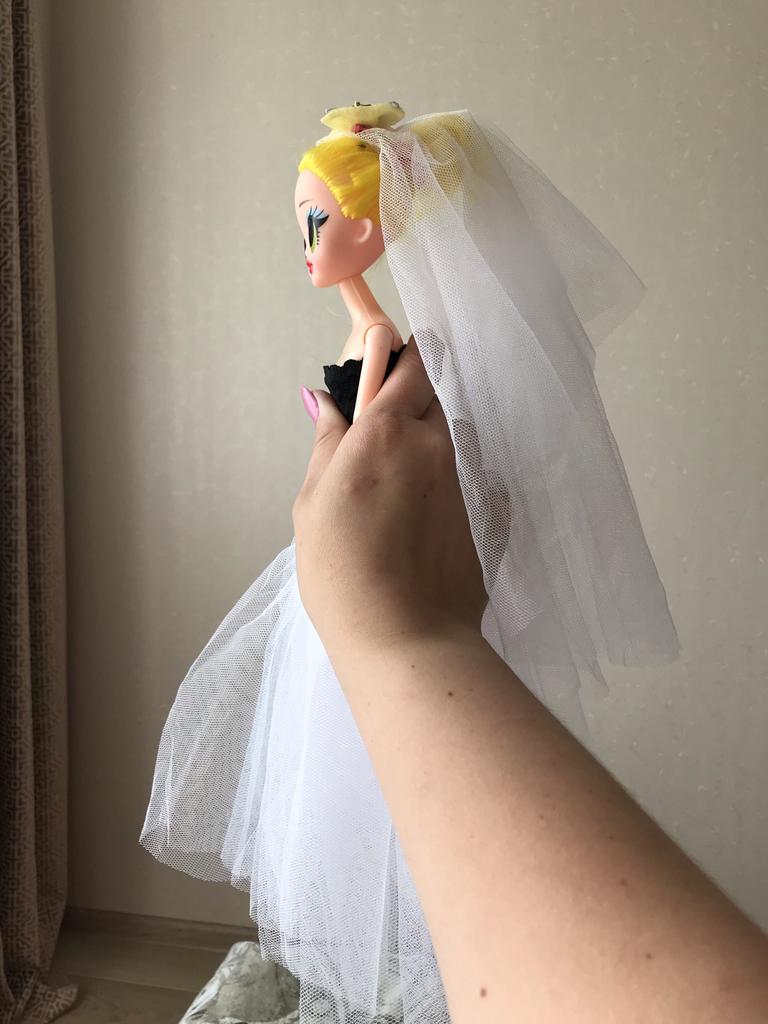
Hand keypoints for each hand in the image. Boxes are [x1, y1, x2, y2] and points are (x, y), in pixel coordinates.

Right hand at [293, 338, 487, 662]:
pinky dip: (430, 474)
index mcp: (386, 431)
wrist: (408, 638)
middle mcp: (432, 442)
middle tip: (368, 432)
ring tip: (383, 486)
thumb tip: (326, 401)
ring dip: (416, 436)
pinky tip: (405, 516)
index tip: (368, 367)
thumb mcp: (313, 503)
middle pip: (428, 389)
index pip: (406, 358)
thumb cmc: (343, 573)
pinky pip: (452, 470)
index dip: (389, 354)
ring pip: (441, 430)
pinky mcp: (477, 508)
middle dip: (401, 394)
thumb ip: (326, 443)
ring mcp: (461, 475)